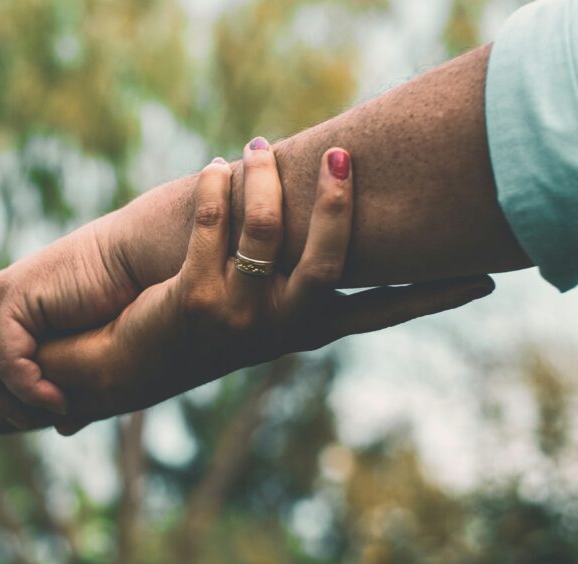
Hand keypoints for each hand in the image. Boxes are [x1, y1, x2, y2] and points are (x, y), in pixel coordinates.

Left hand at [0, 209, 152, 424]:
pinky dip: (27, 388)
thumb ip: (68, 385)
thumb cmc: (128, 305)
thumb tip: (63, 426)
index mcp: (12, 301)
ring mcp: (3, 294)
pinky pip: (4, 359)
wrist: (146, 266)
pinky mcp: (15, 295)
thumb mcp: (89, 353)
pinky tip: (53, 404)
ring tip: (30, 417)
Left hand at [40, 143, 494, 421]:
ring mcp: (238, 314)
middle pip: (332, 260)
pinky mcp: (193, 297)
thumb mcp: (258, 314)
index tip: (481, 281)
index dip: (430, 295)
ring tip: (255, 150)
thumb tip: (330, 221)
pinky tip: (214, 170)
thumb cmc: (200, 330)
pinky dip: (215, 187)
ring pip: (266, 228)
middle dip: (340, 202)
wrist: (130, 365)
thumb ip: (293, 280)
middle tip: (341, 155)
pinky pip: (211, 223)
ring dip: (264, 178)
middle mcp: (280, 327)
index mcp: (305, 331)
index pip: (380, 313)